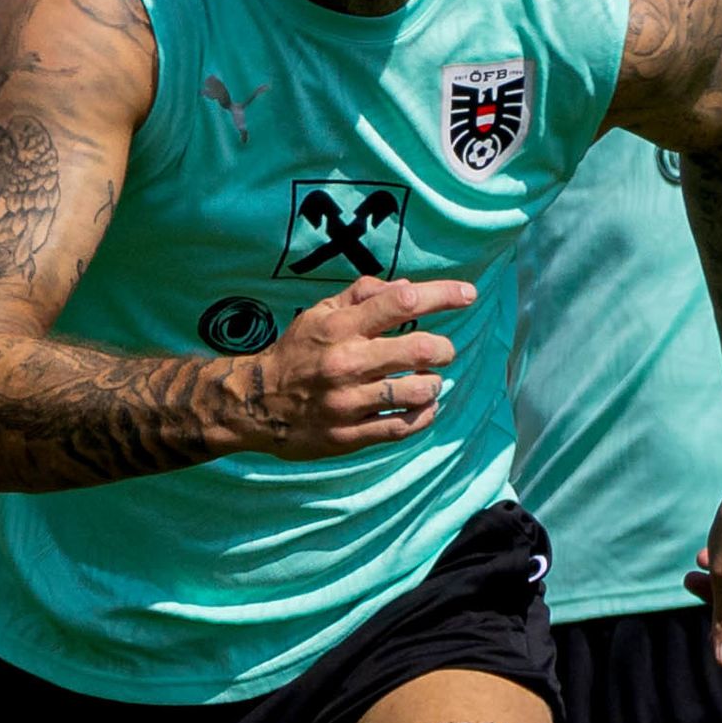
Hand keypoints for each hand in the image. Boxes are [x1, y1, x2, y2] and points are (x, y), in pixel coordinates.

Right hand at [234, 278, 471, 460]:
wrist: (254, 402)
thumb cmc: (296, 352)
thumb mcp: (320, 314)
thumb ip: (362, 295)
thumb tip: (406, 287)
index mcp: (340, 328)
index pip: (401, 302)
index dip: (442, 295)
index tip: (467, 295)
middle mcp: (346, 363)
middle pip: (419, 350)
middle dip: (443, 349)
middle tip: (443, 351)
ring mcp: (348, 402)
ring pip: (417, 391)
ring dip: (433, 384)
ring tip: (428, 380)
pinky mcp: (349, 435)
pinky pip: (402, 426)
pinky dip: (424, 415)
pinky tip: (425, 406)